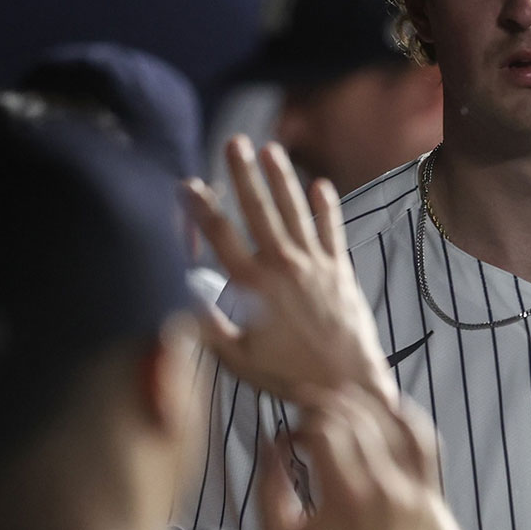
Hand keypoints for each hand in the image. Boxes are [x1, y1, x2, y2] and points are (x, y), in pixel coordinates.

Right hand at [182, 136, 396, 408]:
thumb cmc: (288, 377)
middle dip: (244, 174)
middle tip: (234, 143)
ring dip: (282, 179)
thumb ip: (210, 327)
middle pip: (259, 210)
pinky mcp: (340, 271)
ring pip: (295, 212)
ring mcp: (314, 265)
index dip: (201, 207)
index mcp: (252, 286)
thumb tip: (183, 299)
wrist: (347, 386)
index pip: (220, 236)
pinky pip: (332, 231)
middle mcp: (282, 266)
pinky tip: (321, 185)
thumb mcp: (237, 360)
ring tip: (272, 150)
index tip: (187, 183)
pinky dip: (327, 207)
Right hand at [259, 387, 443, 529]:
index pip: (324, 430)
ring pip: (395, 424)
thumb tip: (270, 442)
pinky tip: (391, 411)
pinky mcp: (429, 501)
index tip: (288, 434)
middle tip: (309, 410)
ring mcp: (413, 493)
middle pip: (357, 420)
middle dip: (327, 407)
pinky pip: (426, 448)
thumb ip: (270, 486)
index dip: (300, 422)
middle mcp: (385, 489)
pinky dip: (409, 424)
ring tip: (345, 400)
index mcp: (345, 497)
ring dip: (367, 405)